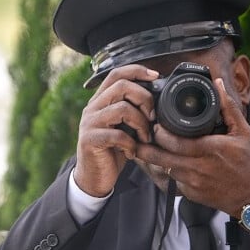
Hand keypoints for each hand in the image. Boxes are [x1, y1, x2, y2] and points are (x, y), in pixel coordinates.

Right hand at [72, 65, 159, 196]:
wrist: (94, 178)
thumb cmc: (113, 150)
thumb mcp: (125, 127)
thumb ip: (134, 111)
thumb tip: (159, 100)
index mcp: (101, 100)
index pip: (116, 74)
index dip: (137, 70)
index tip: (155, 76)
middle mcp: (93, 107)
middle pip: (121, 86)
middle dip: (144, 99)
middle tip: (152, 117)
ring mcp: (90, 123)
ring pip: (122, 109)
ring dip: (141, 124)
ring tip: (145, 138)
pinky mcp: (90, 140)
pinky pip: (118, 135)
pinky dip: (132, 144)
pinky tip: (133, 153)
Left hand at [134, 77, 249, 216]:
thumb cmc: (247, 161)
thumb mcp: (242, 131)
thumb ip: (228, 107)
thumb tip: (218, 84)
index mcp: (210, 149)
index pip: (176, 142)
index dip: (160, 134)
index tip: (155, 126)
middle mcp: (199, 167)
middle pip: (163, 158)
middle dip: (147, 147)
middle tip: (141, 136)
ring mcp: (193, 183)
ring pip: (163, 170)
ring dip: (152, 160)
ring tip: (142, 148)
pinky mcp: (190, 194)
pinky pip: (170, 182)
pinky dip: (162, 173)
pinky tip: (156, 164)